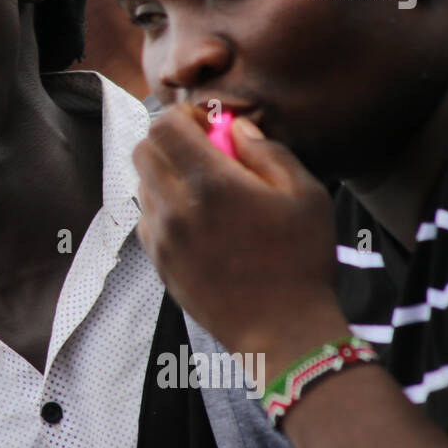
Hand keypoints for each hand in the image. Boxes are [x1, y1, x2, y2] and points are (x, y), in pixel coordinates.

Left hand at [132, 105, 345, 375]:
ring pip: (141, 184)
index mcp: (210, 185)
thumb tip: (234, 128)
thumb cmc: (301, 261)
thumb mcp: (305, 195)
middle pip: (143, 150)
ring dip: (165, 174)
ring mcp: (161, 238)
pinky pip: (146, 218)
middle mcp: (174, 208)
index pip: (164, 126)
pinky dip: (162, 207)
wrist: (282, 331)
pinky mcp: (157, 262)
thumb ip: (266, 151)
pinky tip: (195, 219)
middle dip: (168, 140)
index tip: (208, 126)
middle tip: (202, 152)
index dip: (182, 115)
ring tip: (202, 189)